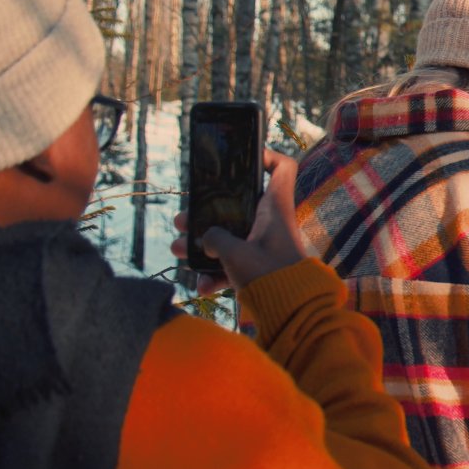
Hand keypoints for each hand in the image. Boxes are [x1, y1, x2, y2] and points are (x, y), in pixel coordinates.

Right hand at [172, 150, 307, 295]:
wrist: (292, 312)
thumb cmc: (269, 275)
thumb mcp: (234, 252)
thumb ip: (214, 239)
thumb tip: (206, 239)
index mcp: (275, 208)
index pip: (282, 169)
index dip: (266, 156)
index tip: (245, 157)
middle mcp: (271, 223)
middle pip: (237, 207)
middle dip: (205, 215)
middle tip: (181, 222)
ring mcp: (265, 245)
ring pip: (230, 237)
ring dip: (202, 246)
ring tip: (177, 251)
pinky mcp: (260, 267)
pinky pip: (233, 265)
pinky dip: (216, 274)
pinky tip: (201, 287)